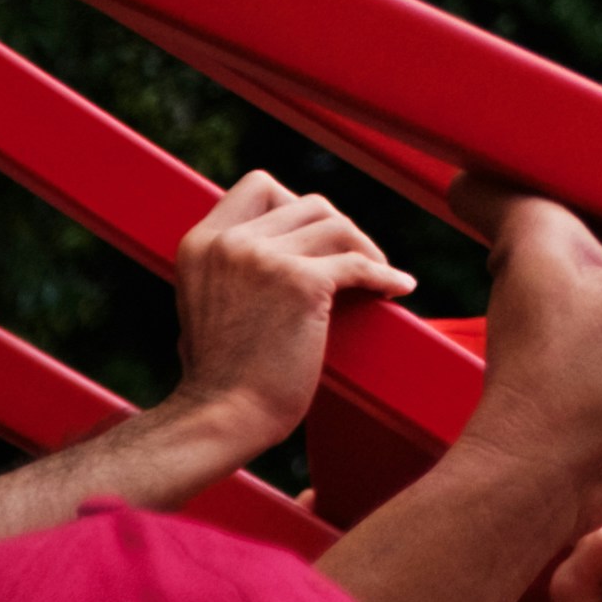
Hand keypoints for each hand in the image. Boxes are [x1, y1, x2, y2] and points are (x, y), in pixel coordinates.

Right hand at [163, 171, 419, 470]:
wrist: (223, 416)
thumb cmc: (221, 374)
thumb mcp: (205, 299)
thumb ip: (230, 264)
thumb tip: (276, 242)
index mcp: (203, 242)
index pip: (260, 185)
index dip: (295, 205)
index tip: (316, 238)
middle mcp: (231, 242)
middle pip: (309, 204)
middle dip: (339, 230)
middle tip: (353, 262)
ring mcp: (265, 259)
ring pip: (338, 226)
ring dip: (364, 249)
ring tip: (376, 277)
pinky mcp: (302, 283)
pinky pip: (360, 265)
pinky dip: (386, 274)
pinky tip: (398, 288)